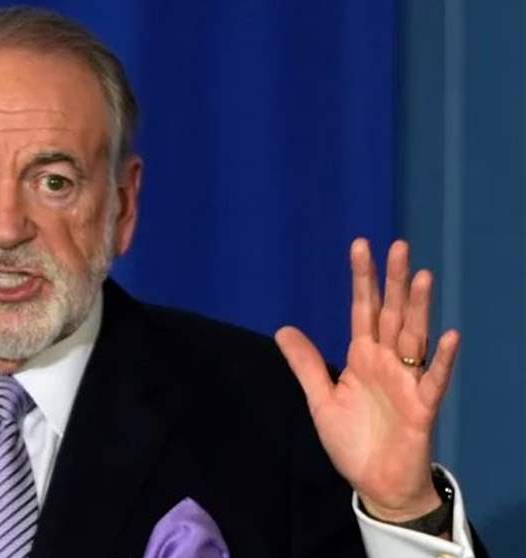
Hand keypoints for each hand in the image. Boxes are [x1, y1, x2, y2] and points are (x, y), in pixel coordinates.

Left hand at [275, 239, 457, 522]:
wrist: (376, 484)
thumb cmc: (354, 441)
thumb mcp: (322, 399)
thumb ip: (307, 365)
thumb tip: (283, 329)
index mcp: (363, 357)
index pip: (363, 310)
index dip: (362, 279)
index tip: (361, 245)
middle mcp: (387, 362)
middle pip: (391, 314)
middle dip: (392, 281)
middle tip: (396, 245)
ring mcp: (407, 382)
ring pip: (414, 337)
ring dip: (418, 308)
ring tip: (420, 275)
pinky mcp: (422, 407)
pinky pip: (434, 380)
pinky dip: (442, 359)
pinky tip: (448, 335)